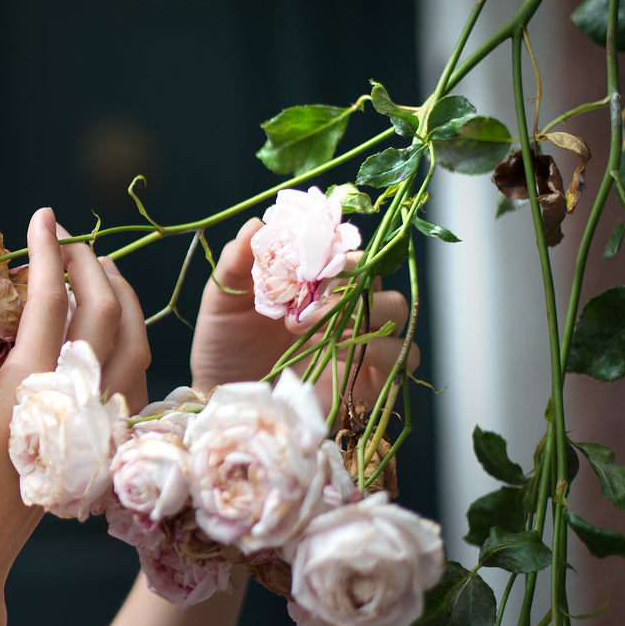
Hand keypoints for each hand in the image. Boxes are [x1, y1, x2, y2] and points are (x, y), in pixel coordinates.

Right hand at [0, 209, 149, 587]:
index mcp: (29, 395)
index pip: (51, 305)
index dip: (46, 255)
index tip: (39, 217)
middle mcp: (71, 408)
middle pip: (105, 318)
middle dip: (90, 266)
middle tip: (64, 236)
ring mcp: (88, 431)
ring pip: (132, 350)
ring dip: (121, 300)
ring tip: (95, 269)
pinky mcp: (91, 447)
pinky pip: (128, 381)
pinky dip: (127, 341)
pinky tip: (105, 330)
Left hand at [190, 219, 418, 410]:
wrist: (225, 400)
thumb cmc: (224, 349)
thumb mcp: (222, 302)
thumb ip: (237, 264)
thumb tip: (256, 225)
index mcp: (313, 283)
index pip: (344, 251)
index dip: (333, 249)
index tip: (304, 260)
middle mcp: (342, 307)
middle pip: (377, 276)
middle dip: (347, 282)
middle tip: (302, 304)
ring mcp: (360, 341)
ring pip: (397, 310)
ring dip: (364, 311)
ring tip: (310, 329)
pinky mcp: (371, 379)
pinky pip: (402, 356)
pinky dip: (382, 348)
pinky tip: (343, 352)